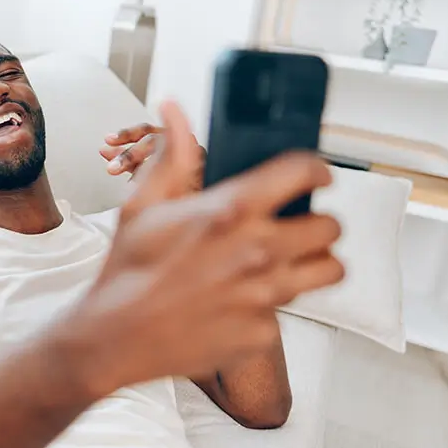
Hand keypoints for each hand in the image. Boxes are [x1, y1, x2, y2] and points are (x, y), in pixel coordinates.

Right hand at [71, 100, 342, 395]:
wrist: (116, 335)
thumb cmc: (128, 270)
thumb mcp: (143, 205)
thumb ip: (172, 156)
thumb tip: (174, 112)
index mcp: (230, 210)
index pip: (303, 172)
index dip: (317, 169)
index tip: (318, 175)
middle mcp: (258, 250)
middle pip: (331, 227)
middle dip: (319, 223)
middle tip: (301, 227)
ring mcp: (265, 295)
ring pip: (328, 271)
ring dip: (314, 263)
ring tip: (290, 263)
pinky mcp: (263, 332)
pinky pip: (288, 313)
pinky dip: (272, 307)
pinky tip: (243, 303)